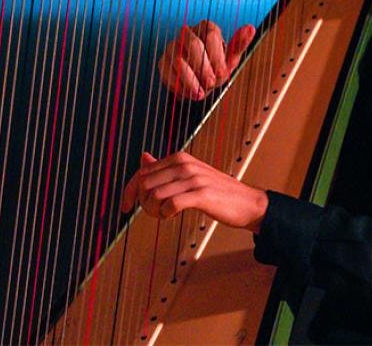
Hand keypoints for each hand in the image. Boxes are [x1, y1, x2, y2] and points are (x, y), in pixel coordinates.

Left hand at [120, 152, 268, 232]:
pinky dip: (165, 214)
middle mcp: (185, 164)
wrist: (247, 202)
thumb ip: (165, 167)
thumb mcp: (190, 174)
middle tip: (153, 214)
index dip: (129, 191)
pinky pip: (171, 204)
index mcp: (180, 158)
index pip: (142, 172)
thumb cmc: (217, 191)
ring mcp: (194, 178)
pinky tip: (172, 216)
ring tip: (163, 216)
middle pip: (145, 184)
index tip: (124, 207)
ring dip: (153, 211)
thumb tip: (143, 156)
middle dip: (142, 203)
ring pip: (155, 195)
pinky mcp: (202, 194)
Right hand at [158, 20, 255, 99]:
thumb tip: (251, 28)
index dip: (217, 56)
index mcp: (207, 28)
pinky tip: (189, 93)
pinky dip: (180, 85)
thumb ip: (239, 44)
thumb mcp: (230, 59)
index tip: (222, 73)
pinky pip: (167, 71)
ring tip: (200, 93)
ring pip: (178, 59)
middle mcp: (188, 33)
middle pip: (193, 44)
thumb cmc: (216, 68)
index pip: (211, 34)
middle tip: (212, 83)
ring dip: (191, 79)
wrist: (200, 83)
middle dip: (204, 67)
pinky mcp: (163, 61)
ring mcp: (173, 46)